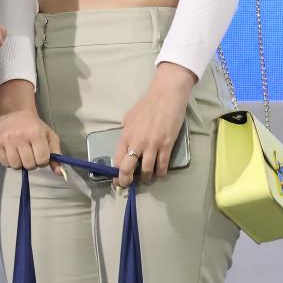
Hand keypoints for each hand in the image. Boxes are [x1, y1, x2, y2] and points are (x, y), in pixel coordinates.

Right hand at [0, 65, 62, 173]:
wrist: (14, 113)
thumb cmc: (35, 126)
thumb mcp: (50, 136)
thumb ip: (56, 155)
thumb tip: (59, 173)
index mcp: (35, 133)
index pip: (42, 160)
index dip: (43, 161)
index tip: (40, 154)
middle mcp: (20, 136)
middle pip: (29, 165)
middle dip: (32, 163)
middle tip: (31, 154)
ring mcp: (6, 140)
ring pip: (16, 166)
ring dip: (20, 163)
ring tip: (21, 155)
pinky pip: (5, 163)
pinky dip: (10, 162)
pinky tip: (12, 153)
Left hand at [115, 62, 196, 186]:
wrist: (166, 97)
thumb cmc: (147, 105)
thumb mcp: (129, 118)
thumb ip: (127, 133)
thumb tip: (126, 145)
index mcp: (126, 136)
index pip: (117, 159)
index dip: (116, 173)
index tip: (117, 180)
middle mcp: (137, 143)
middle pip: (127, 168)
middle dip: (126, 181)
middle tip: (127, 186)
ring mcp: (152, 145)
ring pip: (147, 170)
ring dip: (146, 178)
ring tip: (147, 179)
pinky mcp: (166, 145)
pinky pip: (162, 165)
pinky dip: (161, 172)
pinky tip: (160, 174)